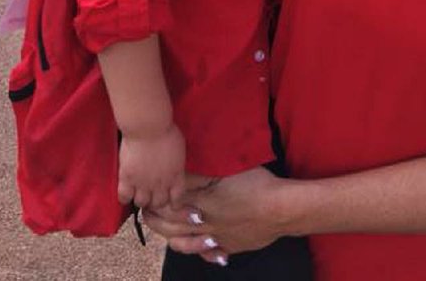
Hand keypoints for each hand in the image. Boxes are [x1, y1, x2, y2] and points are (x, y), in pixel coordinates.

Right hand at [117, 122, 185, 209]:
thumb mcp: (179, 148)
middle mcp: (161, 184)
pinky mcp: (127, 179)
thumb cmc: (165, 130)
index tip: (170, 199)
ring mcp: (143, 183)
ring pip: (142, 203)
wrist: (148, 127)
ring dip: (141, 199)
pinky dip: (125, 197)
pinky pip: (124, 197)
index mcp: (176, 175)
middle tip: (152, 194)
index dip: (173, 201)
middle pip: (159, 203)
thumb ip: (177, 163)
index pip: (177, 198)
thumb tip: (174, 168)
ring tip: (138, 192)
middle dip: (156, 200)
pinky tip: (126, 191)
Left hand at [144, 167, 287, 255]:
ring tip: (164, 232)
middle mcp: (204, 224)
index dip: (157, 200)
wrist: (279, 210)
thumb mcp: (226, 172)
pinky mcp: (229, 247)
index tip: (147, 195)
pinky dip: (199, 251)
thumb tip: (181, 176)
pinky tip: (198, 248)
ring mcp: (216, 239)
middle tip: (146, 213)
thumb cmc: (255, 185)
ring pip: (186, 244)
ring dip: (171, 238)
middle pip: (172, 226)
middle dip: (155, 220)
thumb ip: (201, 176)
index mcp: (202, 203)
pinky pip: (208, 254)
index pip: (171, 204)